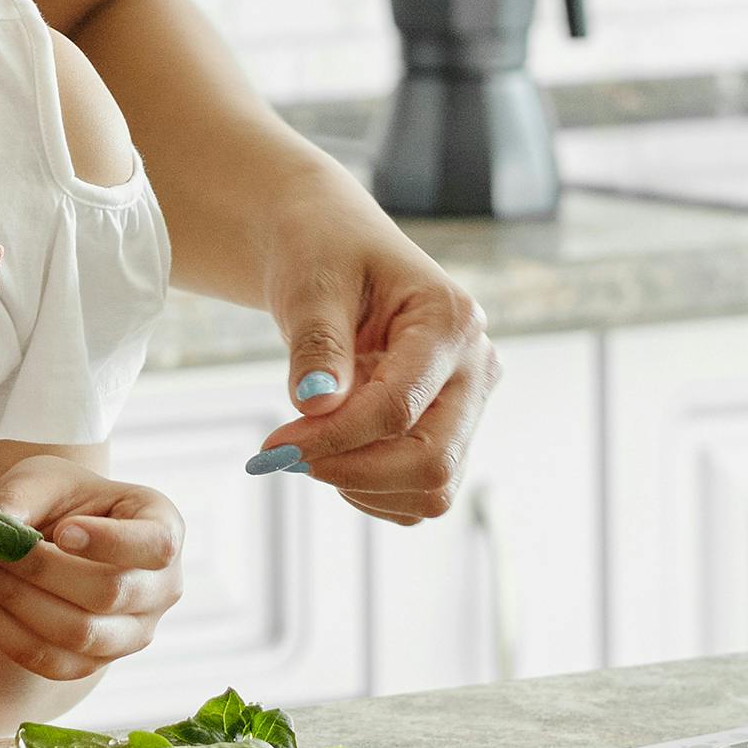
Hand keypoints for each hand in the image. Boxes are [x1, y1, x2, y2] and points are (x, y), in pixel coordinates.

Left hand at [0, 452, 184, 675]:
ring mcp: (134, 632)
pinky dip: (4, 631)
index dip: (111, 543)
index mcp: (164, 528)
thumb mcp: (42, 479)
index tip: (61, 531)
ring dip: (15, 602)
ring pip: (80, 634)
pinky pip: (51, 661)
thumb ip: (18, 498)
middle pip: (110, 593)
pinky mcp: (96, 662)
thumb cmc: (60, 500)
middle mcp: (162, 588)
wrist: (53, 536)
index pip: (156, 544)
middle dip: (39, 571)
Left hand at [249, 187, 492, 528]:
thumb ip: (317, 344)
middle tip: (283, 456)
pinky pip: (418, 495)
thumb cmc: (322, 255)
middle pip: (432, 461)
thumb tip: (316, 406)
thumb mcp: (311, 285)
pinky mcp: (450, 434)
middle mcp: (475, 367)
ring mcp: (468, 405)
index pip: (398, 408)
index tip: (272, 445)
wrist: (331, 252)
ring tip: (309, 442)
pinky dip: (371, 491)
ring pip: (432, 489)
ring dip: (360, 485)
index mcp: (451, 321)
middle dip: (352, 471)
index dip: (333, 438)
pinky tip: (334, 451)